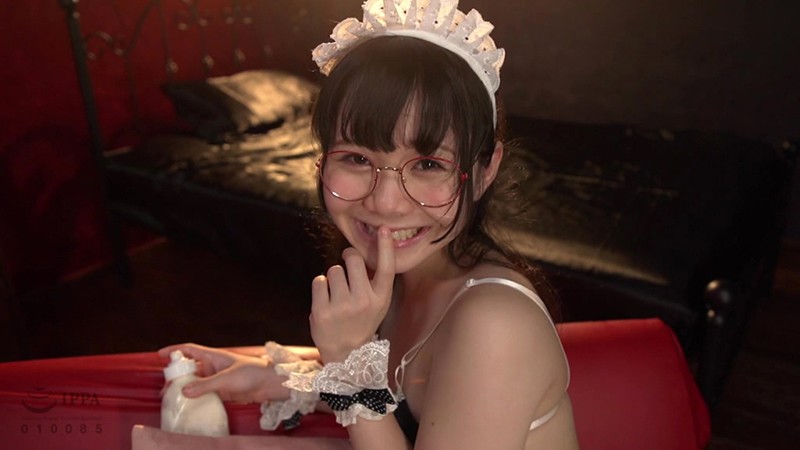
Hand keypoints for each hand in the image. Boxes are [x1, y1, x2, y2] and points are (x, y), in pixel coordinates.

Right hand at [157, 343, 289, 403]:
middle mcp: (214, 367)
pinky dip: (195, 398)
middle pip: (190, 369)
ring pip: (196, 382)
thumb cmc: (252, 373)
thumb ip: (206, 385)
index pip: (190, 350)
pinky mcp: (223, 391)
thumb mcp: (227, 379)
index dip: (175, 350)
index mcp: (214, 356)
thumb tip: (184, 391)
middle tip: (164, 388)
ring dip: (185, 389)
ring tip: (172, 399)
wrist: (270, 384)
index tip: (159, 355)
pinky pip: (205, 394)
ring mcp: (218, 379)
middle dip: (176, 377)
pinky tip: (188, 406)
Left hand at [310, 226, 395, 362]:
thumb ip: (374, 282)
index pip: (386, 268)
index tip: (382, 229)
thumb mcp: (377, 305)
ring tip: (337, 294)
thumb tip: (365, 251)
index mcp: (380, 299)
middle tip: (348, 267)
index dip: (385, 247)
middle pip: (354, 259)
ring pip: (333, 269)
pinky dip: (320, 286)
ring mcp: (342, 307)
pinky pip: (319, 280)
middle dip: (348, 258)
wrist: (346, 354)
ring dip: (333, 277)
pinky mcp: (322, 311)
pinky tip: (326, 299)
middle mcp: (363, 301)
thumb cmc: (361, 322)